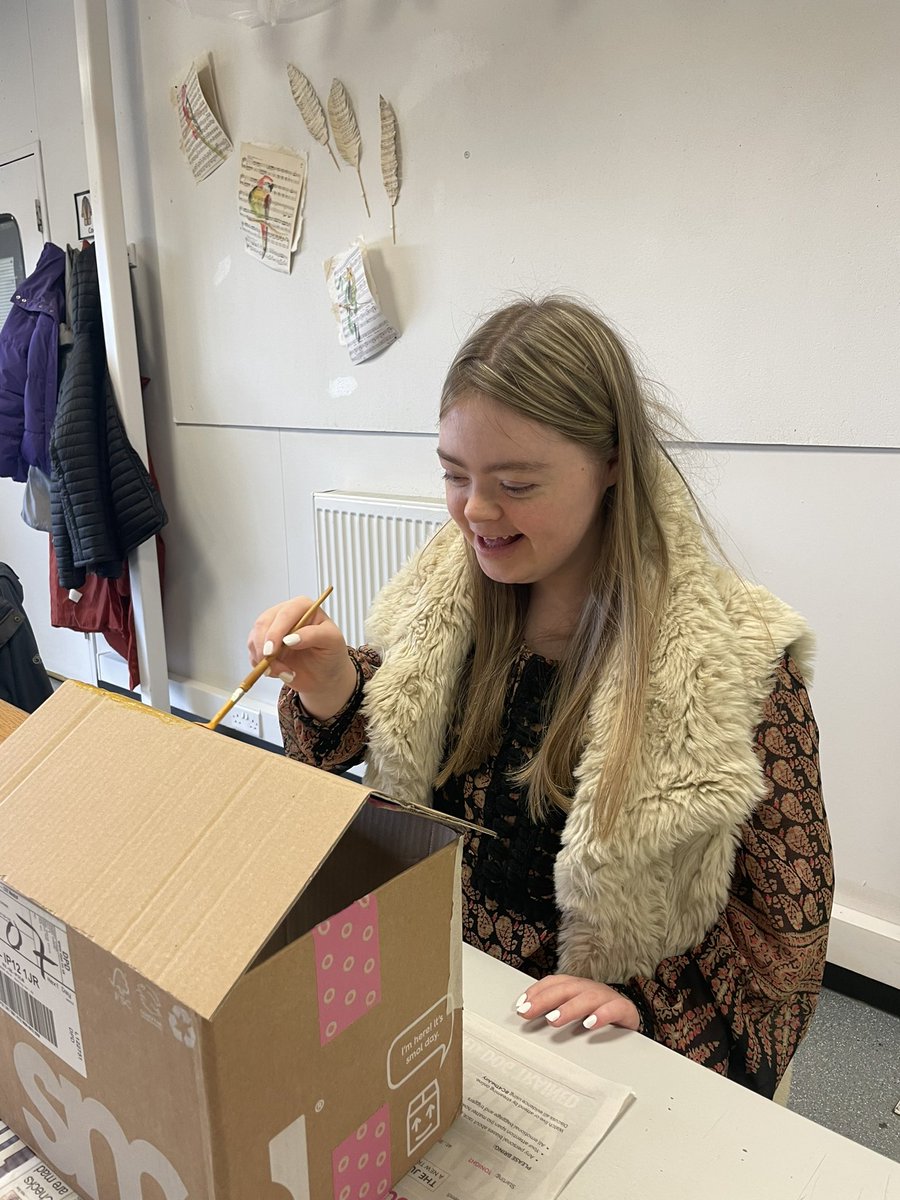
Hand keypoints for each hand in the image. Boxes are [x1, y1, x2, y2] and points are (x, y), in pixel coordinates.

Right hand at [247, 595, 356, 718]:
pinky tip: (278, 671)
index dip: (276, 631)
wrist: (325, 677)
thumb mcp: (332, 642)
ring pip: (255, 638)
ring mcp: (273, 629)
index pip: (285, 613)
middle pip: (264, 623)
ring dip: (263, 659)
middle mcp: (285, 615)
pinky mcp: (264, 644)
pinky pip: (253, 652)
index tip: (274, 650)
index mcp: (303, 607)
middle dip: (265, 647)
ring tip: (284, 672)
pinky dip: (260, 665)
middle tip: (272, 666)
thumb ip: (314, 636)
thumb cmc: (331, 655)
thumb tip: (291, 638)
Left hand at [514, 974, 639, 1031]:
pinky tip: (590, 1024)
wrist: (634, 1021)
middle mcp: (591, 988)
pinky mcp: (625, 1010)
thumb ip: (555, 1012)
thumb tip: (527, 1017)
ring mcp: (608, 998)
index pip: (554, 982)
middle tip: (528, 1012)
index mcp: (578, 987)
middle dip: (545, 999)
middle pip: (567, 988)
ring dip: (569, 1008)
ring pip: (588, 997)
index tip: (520, 1005)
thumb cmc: (600, 1017)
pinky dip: (602, 1015)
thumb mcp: (576, 1013)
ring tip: (554, 1019)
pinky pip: (615, 1009)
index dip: (536, 991)